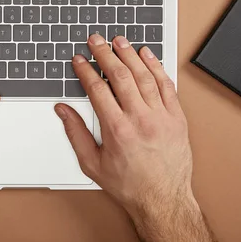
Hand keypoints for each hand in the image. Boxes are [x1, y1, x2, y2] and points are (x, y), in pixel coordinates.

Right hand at [55, 34, 195, 219]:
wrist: (163, 200)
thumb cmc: (129, 184)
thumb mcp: (92, 163)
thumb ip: (75, 133)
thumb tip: (63, 111)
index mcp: (117, 130)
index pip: (97, 89)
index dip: (86, 70)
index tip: (80, 60)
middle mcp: (140, 120)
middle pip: (120, 76)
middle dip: (105, 54)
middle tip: (97, 41)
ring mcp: (161, 117)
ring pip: (144, 76)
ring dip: (130, 54)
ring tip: (119, 41)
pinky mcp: (177, 118)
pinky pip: (167, 85)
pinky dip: (156, 67)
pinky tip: (147, 55)